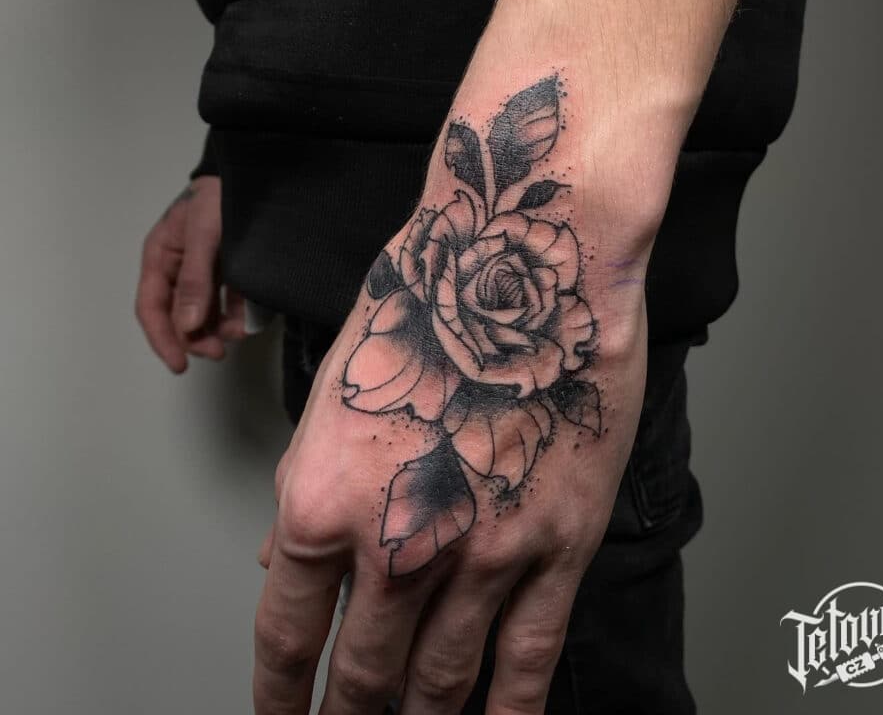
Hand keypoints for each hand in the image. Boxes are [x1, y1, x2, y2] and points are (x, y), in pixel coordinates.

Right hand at [135, 176, 246, 371]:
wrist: (253, 175)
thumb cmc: (219, 198)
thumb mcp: (204, 235)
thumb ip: (196, 280)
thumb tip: (188, 326)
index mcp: (161, 257)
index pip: (152, 308)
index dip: (163, 339)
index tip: (180, 365)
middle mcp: (179, 268)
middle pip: (179, 315)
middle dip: (196, 337)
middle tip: (219, 352)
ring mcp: (205, 271)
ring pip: (204, 312)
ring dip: (218, 329)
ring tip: (238, 333)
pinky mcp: (230, 271)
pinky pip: (229, 301)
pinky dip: (237, 314)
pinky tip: (248, 320)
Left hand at [253, 77, 649, 713]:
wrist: (529, 258)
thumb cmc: (430, 301)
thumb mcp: (340, 387)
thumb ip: (310, 487)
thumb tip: (282, 561)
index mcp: (324, 498)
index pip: (286, 634)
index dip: (279, 696)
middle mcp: (396, 541)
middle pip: (365, 675)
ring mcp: (482, 553)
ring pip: (442, 682)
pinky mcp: (558, 547)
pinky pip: (530, 659)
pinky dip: (506, 712)